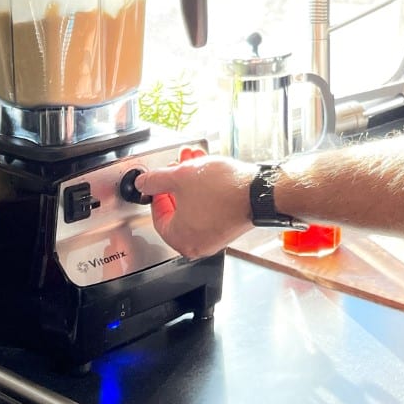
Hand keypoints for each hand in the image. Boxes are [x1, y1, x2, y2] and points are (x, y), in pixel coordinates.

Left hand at [135, 154, 253, 257]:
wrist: (259, 191)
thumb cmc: (223, 191)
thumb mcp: (180, 177)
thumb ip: (156, 180)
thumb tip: (144, 182)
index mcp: (180, 239)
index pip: (159, 216)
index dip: (157, 193)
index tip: (160, 181)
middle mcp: (197, 243)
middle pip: (178, 209)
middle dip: (178, 181)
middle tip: (178, 166)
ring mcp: (215, 236)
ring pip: (196, 205)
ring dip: (193, 181)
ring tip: (195, 160)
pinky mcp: (230, 226)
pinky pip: (211, 207)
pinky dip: (207, 190)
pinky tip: (209, 170)